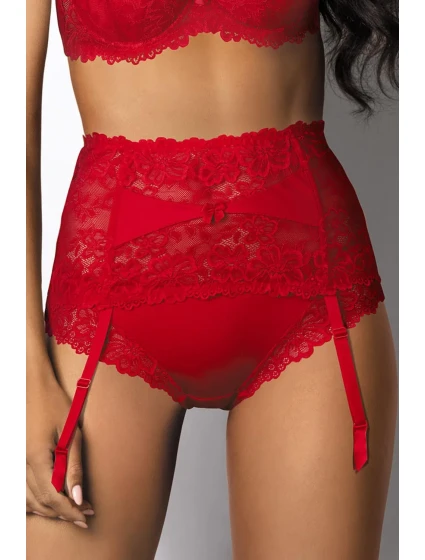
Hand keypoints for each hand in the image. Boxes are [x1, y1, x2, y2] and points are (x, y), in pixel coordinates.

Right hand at [26, 365, 94, 527]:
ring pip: (27, 499)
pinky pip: (19, 489)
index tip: (87, 516)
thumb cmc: (56, 404)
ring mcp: (15, 461)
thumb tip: (78, 497)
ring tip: (71, 509)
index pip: (52, 497)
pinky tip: (47, 504)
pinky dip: (33, 501)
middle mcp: (20, 463)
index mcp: (35, 457)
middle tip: (85, 513)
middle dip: (63, 511)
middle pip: (39, 501)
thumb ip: (74, 467)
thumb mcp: (72, 433)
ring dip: (49, 509)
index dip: (70, 510)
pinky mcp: (15, 458)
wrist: (33, 385)